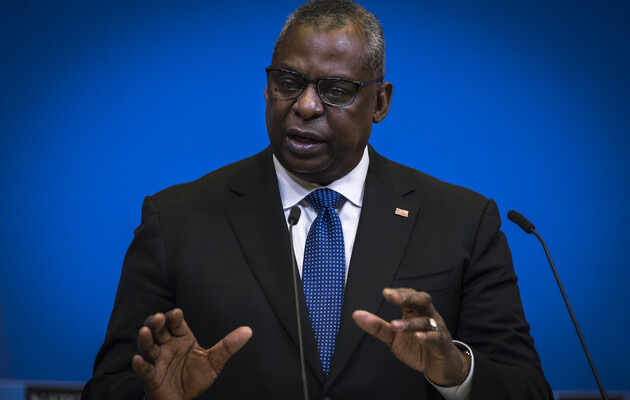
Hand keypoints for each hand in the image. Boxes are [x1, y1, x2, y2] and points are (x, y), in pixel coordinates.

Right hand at [132, 308, 251, 399]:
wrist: (183, 399)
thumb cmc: (196, 377)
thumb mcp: (214, 361)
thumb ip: (228, 346)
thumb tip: (249, 330)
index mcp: (181, 338)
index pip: (176, 323)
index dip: (174, 317)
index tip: (177, 313)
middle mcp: (167, 345)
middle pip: (159, 330)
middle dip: (157, 323)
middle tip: (158, 318)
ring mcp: (158, 360)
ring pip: (148, 346)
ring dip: (145, 339)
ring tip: (144, 331)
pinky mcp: (151, 376)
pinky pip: (144, 369)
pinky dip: (139, 365)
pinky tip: (137, 360)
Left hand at [353, 288, 469, 386]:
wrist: (441, 367)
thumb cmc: (418, 348)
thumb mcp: (394, 338)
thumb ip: (377, 327)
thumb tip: (356, 315)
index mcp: (415, 313)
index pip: (410, 296)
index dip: (399, 293)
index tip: (385, 292)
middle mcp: (427, 317)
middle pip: (422, 300)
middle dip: (409, 297)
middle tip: (394, 297)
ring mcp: (437, 330)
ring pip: (425, 321)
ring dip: (410, 323)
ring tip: (395, 326)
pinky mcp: (442, 345)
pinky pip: (436, 338)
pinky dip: (428, 337)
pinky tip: (418, 337)